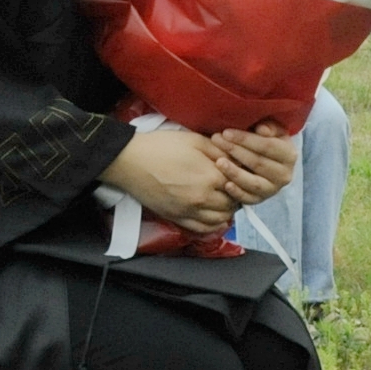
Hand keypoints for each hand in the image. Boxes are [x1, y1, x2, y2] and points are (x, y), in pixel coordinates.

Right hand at [101, 126, 241, 233]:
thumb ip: (219, 151)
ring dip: (226, 210)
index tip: (238, 173)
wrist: (130, 161)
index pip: (239, 184)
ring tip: (223, 199)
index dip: (240, 178)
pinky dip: (213, 225)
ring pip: (220, 219)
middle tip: (231, 186)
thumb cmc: (160, 147)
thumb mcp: (195, 140)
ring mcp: (190, 211)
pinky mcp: (177, 218)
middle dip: (235, 195)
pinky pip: (203, 229)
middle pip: (232, 204)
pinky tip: (214, 216)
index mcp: (210, 177)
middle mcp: (203, 198)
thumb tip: (235, 159)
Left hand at [207, 124, 299, 204]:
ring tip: (219, 162)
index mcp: (289, 155)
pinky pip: (248, 199)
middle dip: (235, 150)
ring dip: (235, 172)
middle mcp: (284, 175)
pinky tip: (226, 184)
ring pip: (253, 182)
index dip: (246, 139)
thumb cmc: (265, 141)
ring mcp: (272, 190)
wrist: (267, 162)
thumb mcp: (272, 130)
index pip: (267, 146)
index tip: (226, 132)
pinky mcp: (260, 200)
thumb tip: (262, 129)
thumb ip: (270, 127)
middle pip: (258, 162)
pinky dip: (237, 193)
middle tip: (216, 140)